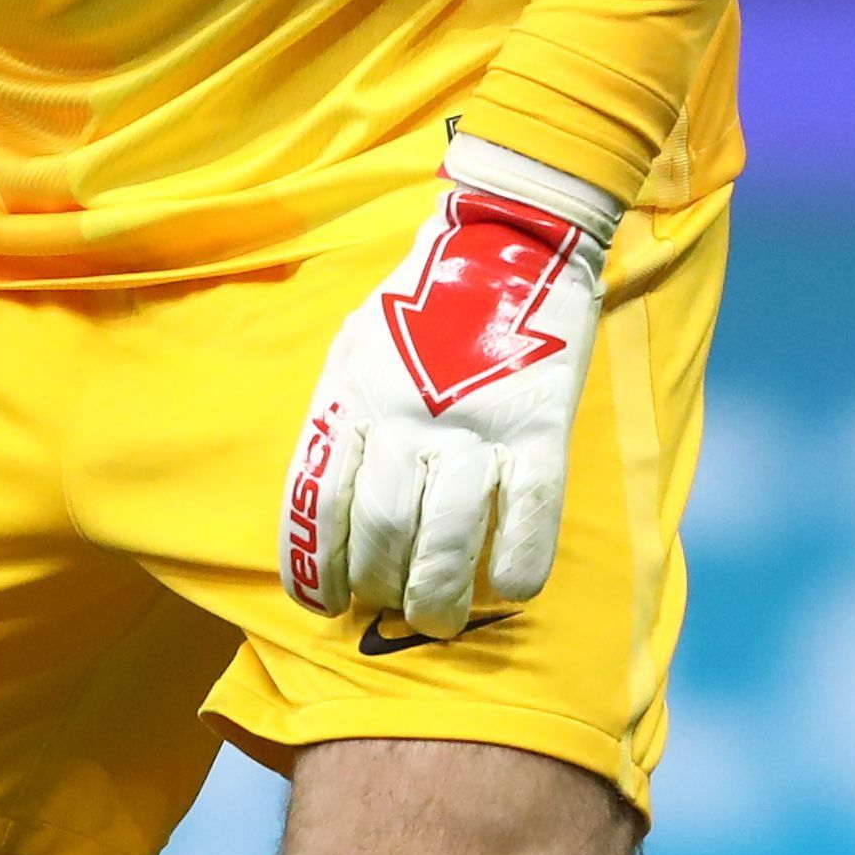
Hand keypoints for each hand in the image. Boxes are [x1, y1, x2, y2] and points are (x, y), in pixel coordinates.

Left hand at [279, 134, 620, 641]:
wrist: (508, 236)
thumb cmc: (420, 304)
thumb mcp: (356, 349)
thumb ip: (345, 422)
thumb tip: (331, 513)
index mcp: (352, 395)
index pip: (318, 503)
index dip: (316, 568)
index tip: (326, 602)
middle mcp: (405, 416)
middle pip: (382, 531)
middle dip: (381, 589)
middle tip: (392, 607)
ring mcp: (474, 424)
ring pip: (446, 542)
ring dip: (438, 600)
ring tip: (437, 619)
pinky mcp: (539, 428)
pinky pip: (527, 523)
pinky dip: (514, 573)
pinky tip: (504, 590)